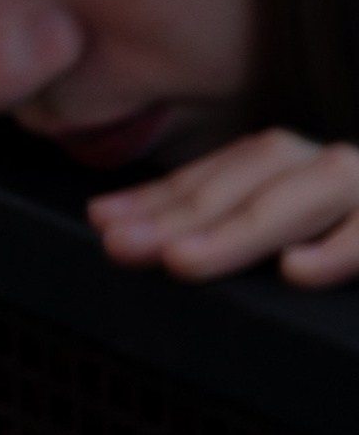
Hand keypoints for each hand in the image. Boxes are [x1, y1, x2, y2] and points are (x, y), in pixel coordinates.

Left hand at [91, 129, 358, 285]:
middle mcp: (323, 163)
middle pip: (243, 186)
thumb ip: (241, 225)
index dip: (154, 200)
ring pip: (296, 200)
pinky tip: (299, 271)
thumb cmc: (356, 228)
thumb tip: (149, 238)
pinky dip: (337, 249)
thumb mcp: (298, 223)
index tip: (101, 223)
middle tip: (122, 247)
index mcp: (292, 164)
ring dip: (237, 231)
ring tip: (184, 262)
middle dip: (177, 216)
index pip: (213, 180)